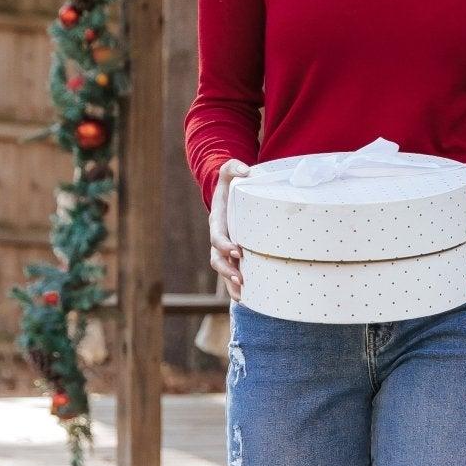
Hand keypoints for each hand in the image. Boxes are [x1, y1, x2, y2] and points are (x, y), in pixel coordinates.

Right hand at [209, 159, 250, 299]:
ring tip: (243, 296)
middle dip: (227, 270)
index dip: (225, 245)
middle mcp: (219, 238)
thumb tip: (246, 170)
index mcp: (218, 222)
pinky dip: (237, 287)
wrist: (230, 194)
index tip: (238, 250)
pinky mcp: (235, 255)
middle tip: (241, 278)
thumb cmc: (231, 183)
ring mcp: (225, 249)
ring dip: (231, 284)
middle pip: (217, 260)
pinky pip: (233, 273)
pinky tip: (247, 299)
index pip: (217, 237)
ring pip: (224, 271)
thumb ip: (234, 166)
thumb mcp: (230, 171)